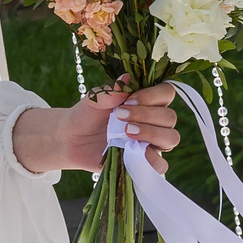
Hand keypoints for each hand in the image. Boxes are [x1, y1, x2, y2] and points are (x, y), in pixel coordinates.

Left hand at [15, 81, 181, 174]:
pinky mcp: (145, 162)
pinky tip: (131, 152)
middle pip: (170, 117)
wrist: (71, 139)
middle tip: (120, 116)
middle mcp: (154, 121)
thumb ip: (110, 92)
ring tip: (126, 132)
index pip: (166, 93)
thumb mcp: (94, 101)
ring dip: (152, 133)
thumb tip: (126, 78)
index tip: (129, 99)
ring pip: (171, 138)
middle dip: (146, 115)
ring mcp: (152, 142)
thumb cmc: (87, 115)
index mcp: (147, 101)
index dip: (153, 95)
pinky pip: (161, 165)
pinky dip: (150, 159)